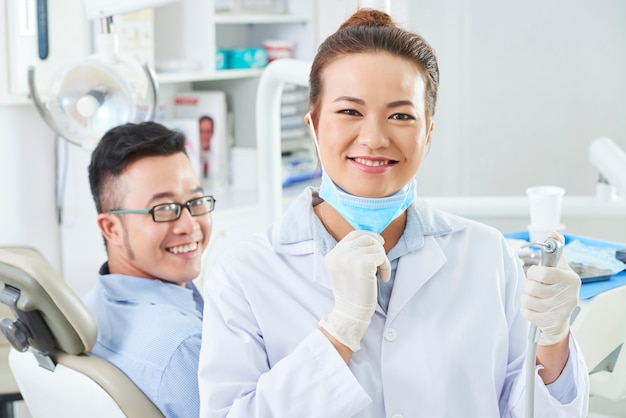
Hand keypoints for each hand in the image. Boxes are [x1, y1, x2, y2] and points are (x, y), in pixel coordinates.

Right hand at [319, 230, 390, 351]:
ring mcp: (350, 258)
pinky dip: (386, 267)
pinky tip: (383, 278)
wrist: (351, 313)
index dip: (369, 236)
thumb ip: (351, 253)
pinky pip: (382, 257)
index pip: (354, 234)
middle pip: (366, 238)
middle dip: (378, 248)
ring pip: (376, 247)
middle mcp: (338, 254)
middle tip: (380, 263)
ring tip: (379, 273)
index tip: (379, 244)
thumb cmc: (352, 293)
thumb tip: (373, 238)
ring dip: (382, 259)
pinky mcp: (363, 264)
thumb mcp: (344, 269)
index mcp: (332, 255)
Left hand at [521, 232, 580, 345]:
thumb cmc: (557, 288)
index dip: (533, 273)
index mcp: (570, 279)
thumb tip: (552, 233)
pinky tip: (533, 307)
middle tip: (532, 286)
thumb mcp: (559, 268)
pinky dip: (526, 309)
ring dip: (525, 298)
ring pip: (527, 300)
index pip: (543, 273)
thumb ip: (555, 251)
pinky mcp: (551, 322)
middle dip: (527, 286)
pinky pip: (526, 313)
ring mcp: (560, 310)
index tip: (534, 273)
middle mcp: (569, 295)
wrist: (560, 317)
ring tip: (532, 296)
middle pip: (533, 287)